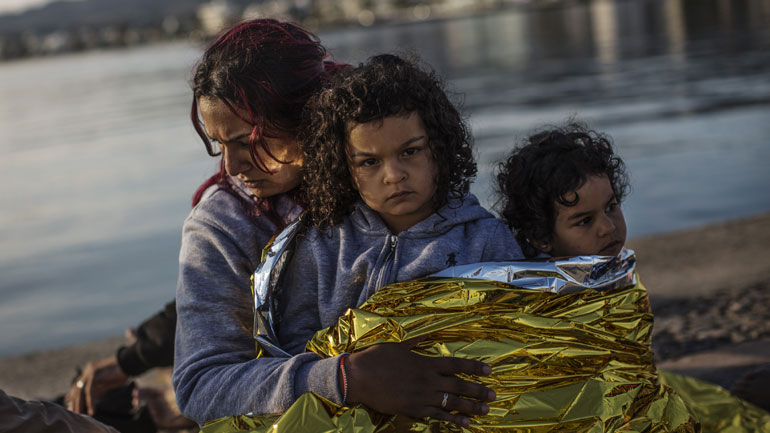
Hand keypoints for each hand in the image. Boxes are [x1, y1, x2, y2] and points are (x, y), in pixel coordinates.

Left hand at [65, 356, 128, 414]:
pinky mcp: (95, 374)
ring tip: (81, 414)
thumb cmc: (121, 373)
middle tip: (74, 413)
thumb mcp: (106, 383)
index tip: (71, 406)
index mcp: (89, 372)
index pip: (77, 385)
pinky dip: (90, 401)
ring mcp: (90, 371)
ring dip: (80, 403)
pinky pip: (89, 390)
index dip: (73, 396)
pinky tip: (92, 409)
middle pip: (76, 388)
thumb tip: (90, 399)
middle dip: (74, 402)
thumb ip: (97, 389)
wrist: (129, 363)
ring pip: (80, 390)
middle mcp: (87, 370)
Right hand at [344, 340, 494, 426]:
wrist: (358, 377)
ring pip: (452, 403)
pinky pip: (438, 416)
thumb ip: (416, 345)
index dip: (474, 367)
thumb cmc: (377, 358)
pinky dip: (453, 421)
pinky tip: (465, 424)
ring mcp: (422, 397)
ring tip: (485, 411)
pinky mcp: (413, 410)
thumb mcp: (399, 345)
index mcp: (425, 362)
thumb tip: (428, 337)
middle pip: (459, 386)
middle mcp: (428, 380)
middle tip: (493, 396)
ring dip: (471, 408)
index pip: (456, 364)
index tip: (490, 371)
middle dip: (478, 391)